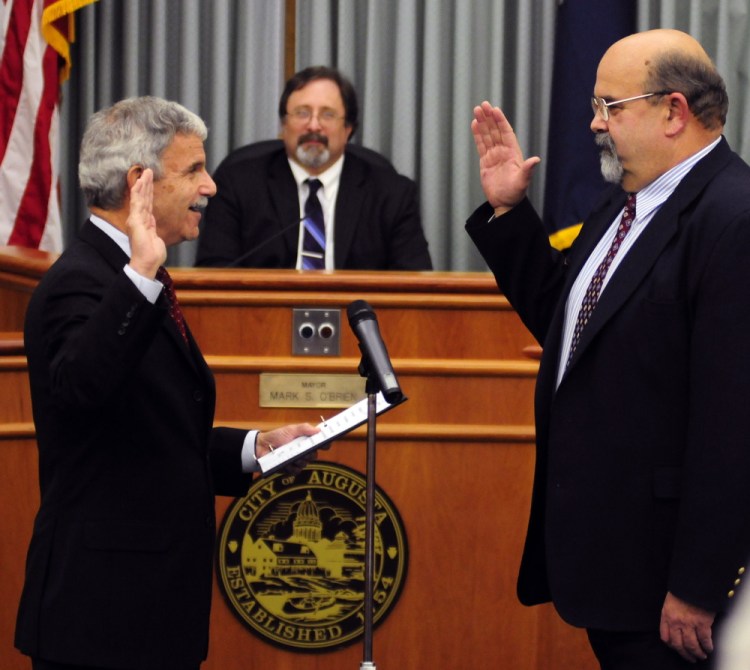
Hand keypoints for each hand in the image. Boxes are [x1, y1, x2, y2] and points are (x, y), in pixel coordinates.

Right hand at [126, 168, 165, 277]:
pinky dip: (139, 191)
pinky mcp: (135, 220)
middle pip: (143, 198)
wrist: (147, 262)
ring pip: (140, 197)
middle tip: (149, 170)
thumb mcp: (156, 238)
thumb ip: (154, 228)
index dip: (149, 192)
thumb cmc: (152, 254)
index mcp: (144, 222)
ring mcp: (136, 218)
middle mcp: (138, 219)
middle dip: (146, 184)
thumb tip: (154, 222)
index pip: (147, 203)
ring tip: (146, 172)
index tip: (150, 181)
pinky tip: (140, 182)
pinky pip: (137, 202)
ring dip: (143, 184)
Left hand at [256, 423, 320, 474]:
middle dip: (310, 453)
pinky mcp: (290, 468)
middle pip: (314, 455)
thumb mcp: (290, 429)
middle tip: (305, 450)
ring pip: (305, 463)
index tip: (327, 443)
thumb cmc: (276, 436)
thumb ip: (304, 428)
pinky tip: (286, 463)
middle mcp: (302, 451)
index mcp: (305, 441)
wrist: (261, 446)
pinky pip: (296, 470)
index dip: (325, 444)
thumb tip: (318, 430)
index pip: (319, 443)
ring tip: (291, 455)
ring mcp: (296, 461)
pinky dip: (291, 467)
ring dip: (299, 460)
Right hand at [471, 101, 540, 215]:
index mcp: (513, 152)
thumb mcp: (522, 181)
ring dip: (482, 123)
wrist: (505, 203)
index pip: (506, 132)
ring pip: (487, 135)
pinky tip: (475, 124)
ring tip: (477, 110)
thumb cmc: (515, 193)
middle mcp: (503, 151)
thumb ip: (527, 170)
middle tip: (483, 105)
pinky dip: (477, 135)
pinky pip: (481, 145)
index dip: (500, 121)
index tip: (495, 110)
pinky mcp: (485, 162)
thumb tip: (536, 159)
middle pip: (495, 130)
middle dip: (489, 118)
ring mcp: (493, 155)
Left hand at [660, 591, 715, 662]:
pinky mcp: (702, 623)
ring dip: (697, 653)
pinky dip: (707, 646)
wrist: (693, 583)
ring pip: (691, 645)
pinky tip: (709, 648)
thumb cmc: (682, 590)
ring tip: (701, 655)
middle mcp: (676, 622)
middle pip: (678, 645)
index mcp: (666, 616)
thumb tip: (676, 627)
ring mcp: (689, 623)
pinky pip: (704, 640)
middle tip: (691, 658)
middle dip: (685, 654)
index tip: (677, 649)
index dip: (672, 646)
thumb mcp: (670, 601)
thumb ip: (671, 614)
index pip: (665, 637)